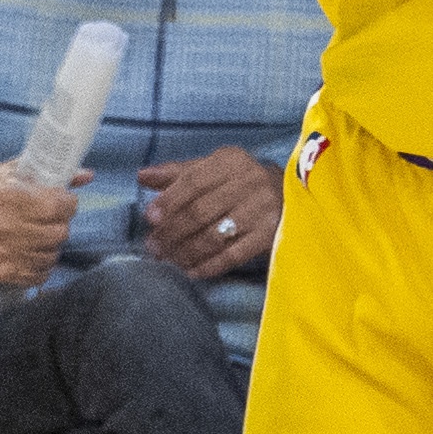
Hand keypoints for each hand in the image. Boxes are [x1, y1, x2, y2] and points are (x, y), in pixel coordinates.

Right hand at [0, 162, 89, 287]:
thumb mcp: (8, 174)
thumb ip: (47, 173)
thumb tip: (87, 175)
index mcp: (2, 197)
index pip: (55, 205)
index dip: (67, 203)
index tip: (65, 201)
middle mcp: (0, 227)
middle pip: (57, 232)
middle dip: (61, 223)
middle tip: (53, 218)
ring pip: (51, 254)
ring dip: (52, 244)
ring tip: (42, 234)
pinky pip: (38, 275)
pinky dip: (42, 264)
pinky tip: (34, 252)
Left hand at [140, 146, 280, 279]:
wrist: (290, 195)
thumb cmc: (240, 181)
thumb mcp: (213, 168)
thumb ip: (178, 174)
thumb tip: (142, 176)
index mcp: (231, 161)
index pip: (194, 181)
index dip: (170, 200)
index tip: (150, 218)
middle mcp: (249, 182)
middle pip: (201, 211)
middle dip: (173, 231)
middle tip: (153, 247)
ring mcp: (261, 210)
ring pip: (215, 236)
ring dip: (186, 251)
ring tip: (169, 260)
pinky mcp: (269, 236)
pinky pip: (233, 255)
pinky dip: (209, 266)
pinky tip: (192, 272)